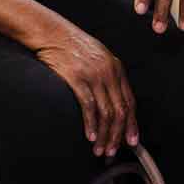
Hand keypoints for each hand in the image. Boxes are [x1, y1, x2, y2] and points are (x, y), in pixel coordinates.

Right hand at [33, 24, 139, 156]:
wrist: (52, 33)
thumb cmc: (73, 46)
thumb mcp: (98, 57)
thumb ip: (108, 77)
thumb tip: (113, 102)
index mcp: (116, 68)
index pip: (130, 102)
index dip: (132, 124)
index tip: (131, 141)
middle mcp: (109, 72)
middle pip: (120, 110)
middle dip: (119, 135)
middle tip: (114, 151)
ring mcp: (94, 75)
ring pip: (106, 112)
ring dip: (105, 135)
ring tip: (100, 149)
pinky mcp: (77, 78)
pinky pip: (89, 106)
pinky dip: (91, 124)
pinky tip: (90, 136)